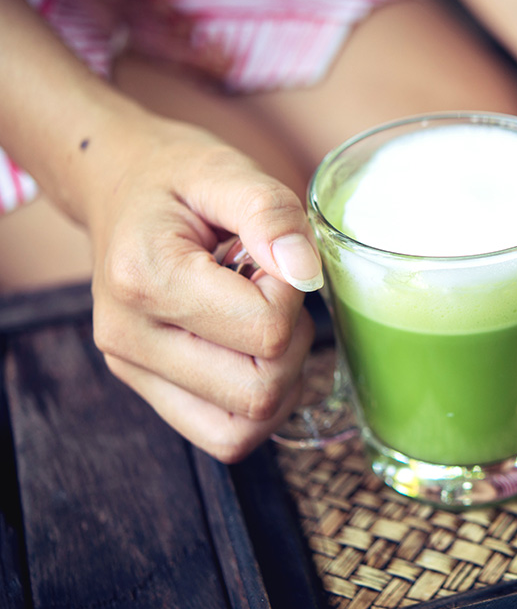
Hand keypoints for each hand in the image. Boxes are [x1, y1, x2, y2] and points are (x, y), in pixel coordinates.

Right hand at [86, 121, 322, 462]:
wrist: (119, 186)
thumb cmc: (176, 178)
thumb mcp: (227, 171)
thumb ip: (272, 214)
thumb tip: (305, 275)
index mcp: (147, 278)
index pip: (264, 330)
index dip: (292, 297)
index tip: (276, 260)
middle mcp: (129, 338)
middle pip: (258, 392)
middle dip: (292, 344)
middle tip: (274, 294)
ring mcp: (133, 371)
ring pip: (243, 428)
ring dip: (279, 381)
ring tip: (263, 323)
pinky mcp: (147, 390)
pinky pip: (223, 436)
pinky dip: (257, 406)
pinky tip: (255, 355)